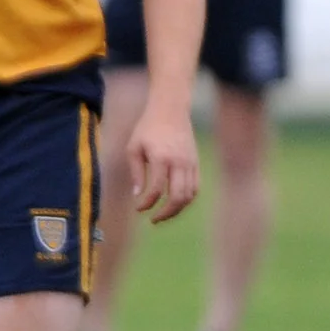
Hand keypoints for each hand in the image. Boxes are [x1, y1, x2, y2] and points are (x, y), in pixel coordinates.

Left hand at [127, 101, 199, 222]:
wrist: (170, 111)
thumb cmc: (147, 129)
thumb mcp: (134, 148)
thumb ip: (136, 173)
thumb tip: (138, 196)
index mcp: (161, 158)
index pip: (157, 189)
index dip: (147, 203)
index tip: (138, 208)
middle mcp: (179, 162)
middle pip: (178, 196)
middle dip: (166, 213)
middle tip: (153, 219)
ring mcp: (191, 163)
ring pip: (189, 195)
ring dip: (177, 209)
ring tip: (163, 214)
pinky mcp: (196, 163)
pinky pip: (195, 187)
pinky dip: (186, 199)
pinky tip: (174, 203)